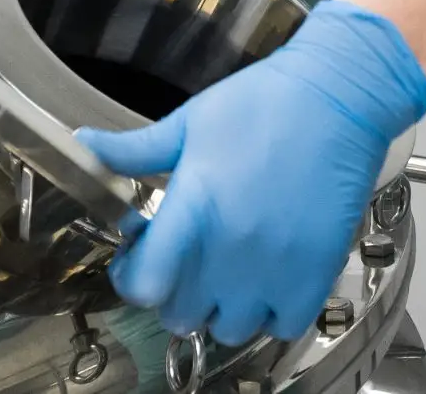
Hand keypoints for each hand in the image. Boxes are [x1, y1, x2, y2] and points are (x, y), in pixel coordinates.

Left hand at [76, 0, 425, 344]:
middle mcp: (233, 249)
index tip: (136, 258)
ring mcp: (278, 267)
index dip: (131, 277)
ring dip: (221, 308)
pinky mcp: (317, 273)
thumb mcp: (190, 121)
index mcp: (196, 208)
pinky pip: (283, 327)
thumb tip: (85, 145)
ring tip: (226, 271)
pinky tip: (266, 279)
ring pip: (230, 329)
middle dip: (172, 292)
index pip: (145, 285)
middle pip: (180, 315)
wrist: (340, 95)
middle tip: (183, 260)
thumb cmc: (265, 101)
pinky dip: (272, 313)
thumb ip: (135, 149)